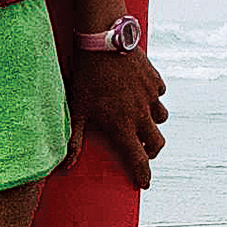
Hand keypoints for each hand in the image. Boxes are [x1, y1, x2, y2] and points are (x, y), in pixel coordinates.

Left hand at [66, 47, 166, 186]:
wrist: (103, 42)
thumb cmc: (86, 77)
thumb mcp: (76, 108)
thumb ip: (73, 139)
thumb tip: (66, 166)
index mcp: (122, 126)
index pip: (138, 159)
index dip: (142, 174)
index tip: (144, 183)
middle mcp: (141, 115)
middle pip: (157, 143)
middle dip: (151, 151)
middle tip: (142, 149)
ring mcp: (150, 97)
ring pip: (161, 118)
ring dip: (152, 122)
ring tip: (139, 118)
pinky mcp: (154, 81)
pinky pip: (159, 94)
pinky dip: (152, 97)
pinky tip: (139, 92)